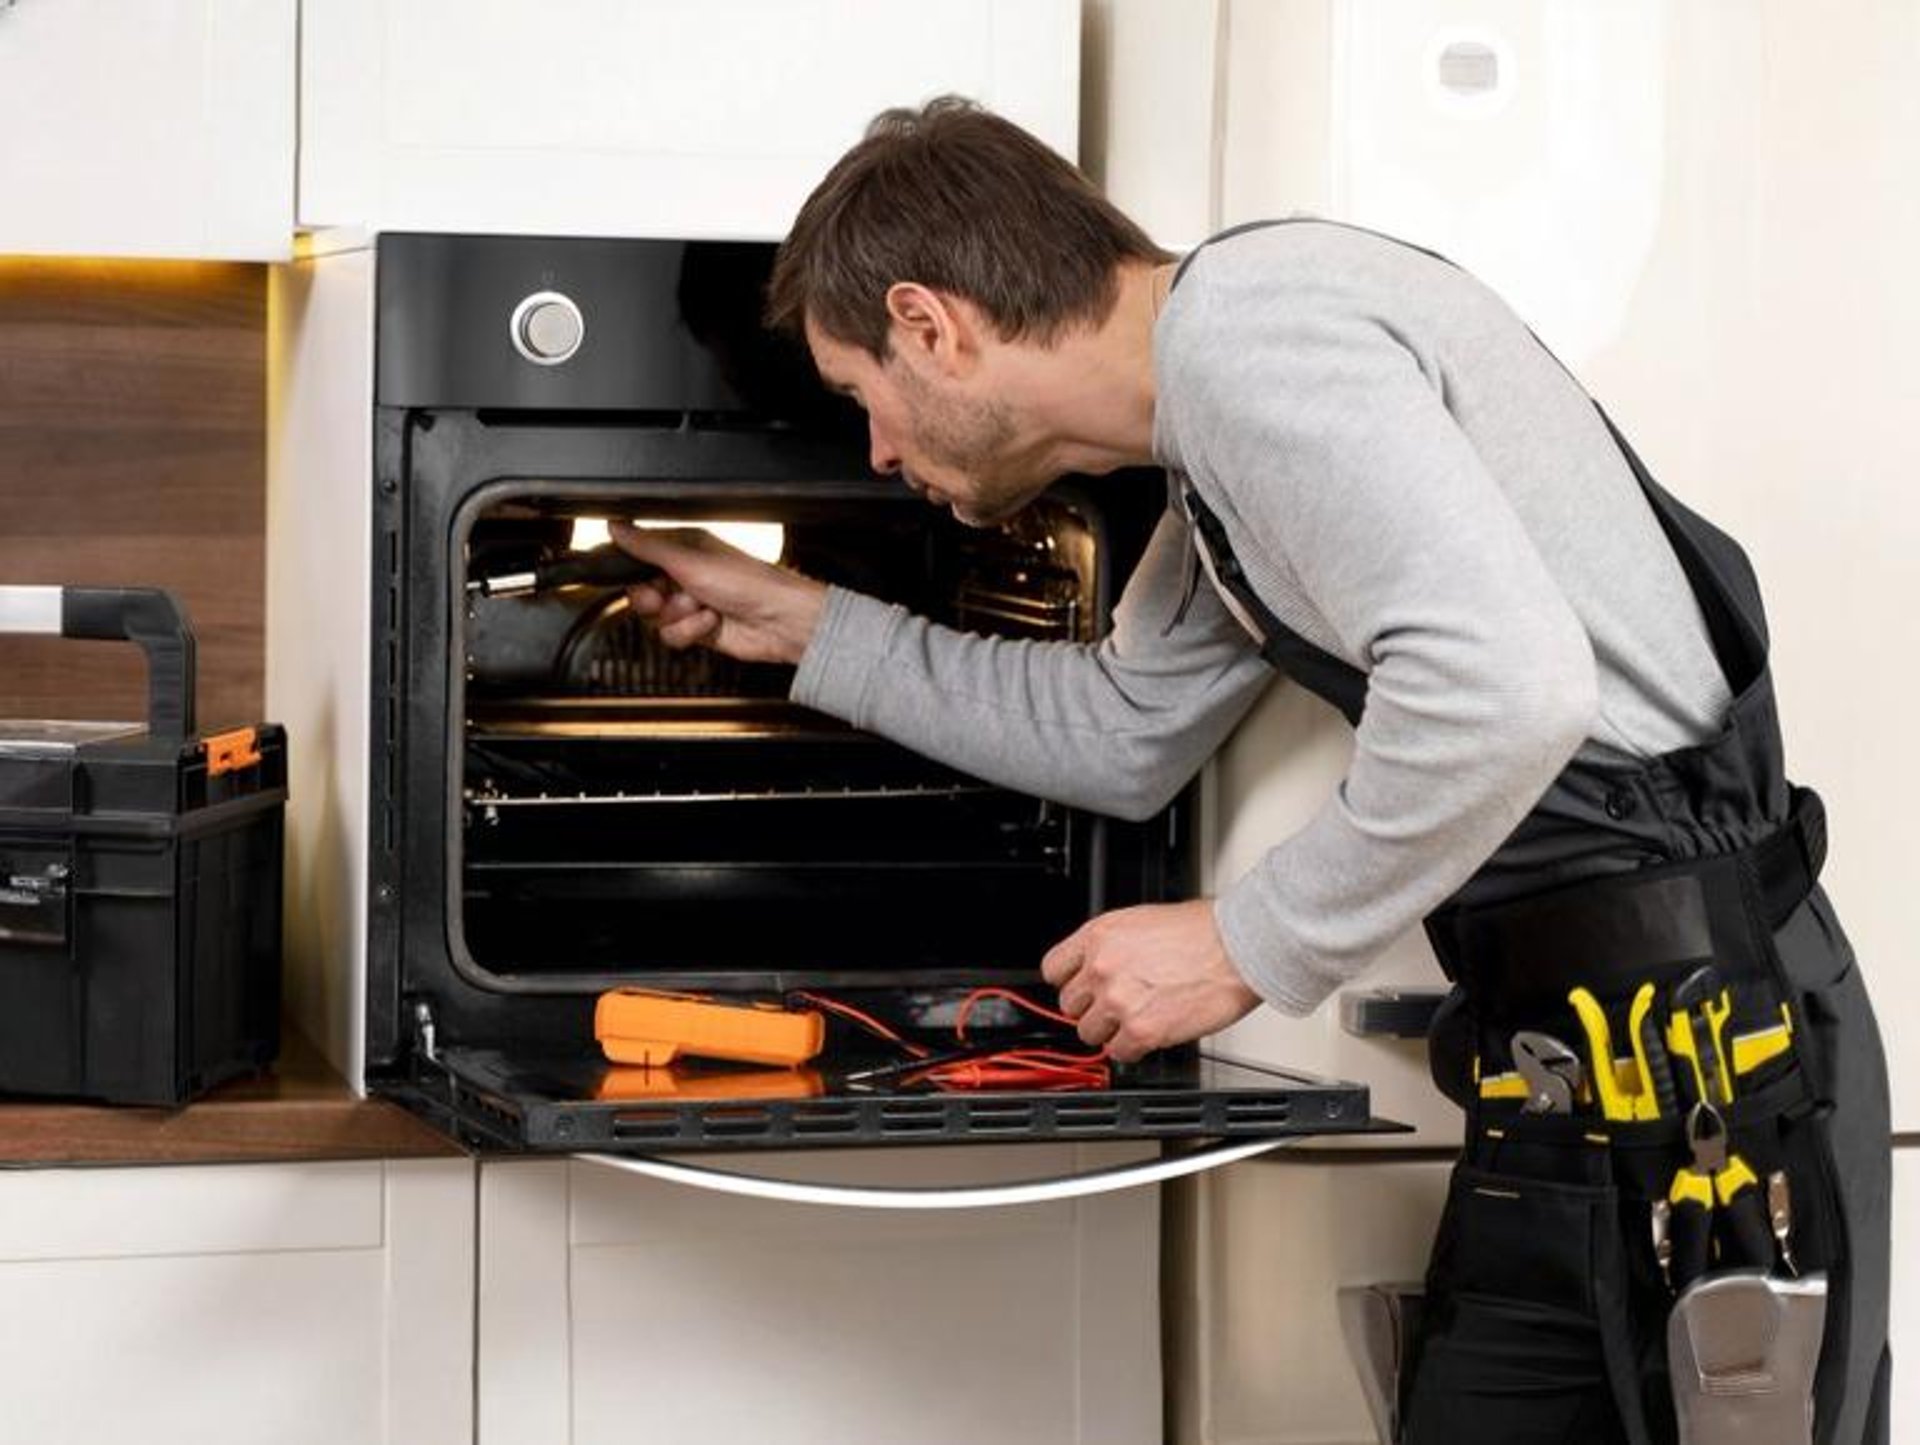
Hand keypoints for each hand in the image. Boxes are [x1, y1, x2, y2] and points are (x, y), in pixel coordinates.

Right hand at [610, 521, 828, 665]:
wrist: (778, 621)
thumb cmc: (748, 582)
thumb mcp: (688, 560)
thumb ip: (647, 546)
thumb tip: (616, 526)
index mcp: (683, 548)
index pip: (640, 557)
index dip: (633, 570)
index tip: (637, 576)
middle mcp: (686, 575)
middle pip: (642, 592)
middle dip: (653, 599)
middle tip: (664, 596)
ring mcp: (692, 604)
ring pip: (656, 618)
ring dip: (677, 616)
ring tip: (701, 607)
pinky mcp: (698, 630)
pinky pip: (672, 636)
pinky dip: (689, 631)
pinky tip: (710, 622)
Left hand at [1041, 901, 1260, 1062]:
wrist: (1238, 947)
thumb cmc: (1204, 930)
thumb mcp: (1142, 921)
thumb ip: (1113, 946)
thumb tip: (1100, 964)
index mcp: (1099, 936)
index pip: (1053, 969)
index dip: (1070, 982)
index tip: (1080, 989)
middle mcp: (1102, 967)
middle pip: (1069, 1004)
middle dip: (1092, 1008)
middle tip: (1117, 1005)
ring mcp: (1118, 1001)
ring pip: (1089, 1033)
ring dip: (1111, 1031)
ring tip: (1137, 1019)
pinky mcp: (1141, 1030)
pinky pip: (1118, 1053)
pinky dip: (1133, 1048)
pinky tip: (1152, 1032)